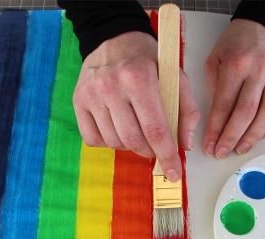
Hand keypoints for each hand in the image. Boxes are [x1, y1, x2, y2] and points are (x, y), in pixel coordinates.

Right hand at [73, 31, 199, 180]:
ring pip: (113, 142)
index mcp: (140, 78)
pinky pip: (93, 139)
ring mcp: (91, 94)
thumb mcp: (175, 76)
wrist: (113, 38)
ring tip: (136, 130)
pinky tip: (117, 128)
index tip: (173, 173)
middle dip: (149, 152)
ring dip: (129, 146)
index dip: (166, 156)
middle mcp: (111, 86)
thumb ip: (186, 110)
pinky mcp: (78, 101)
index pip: (155, 129)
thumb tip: (183, 145)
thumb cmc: (147, 60)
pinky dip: (109, 142)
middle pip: (133, 141)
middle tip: (155, 147)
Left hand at [203, 19, 264, 157]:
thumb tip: (215, 119)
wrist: (264, 24)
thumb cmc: (236, 42)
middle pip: (246, 113)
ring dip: (252, 137)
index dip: (216, 129)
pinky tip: (258, 137)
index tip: (209, 145)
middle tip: (221, 153)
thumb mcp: (215, 57)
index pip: (224, 104)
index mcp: (236, 64)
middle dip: (232, 137)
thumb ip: (214, 86)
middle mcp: (259, 72)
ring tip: (239, 150)